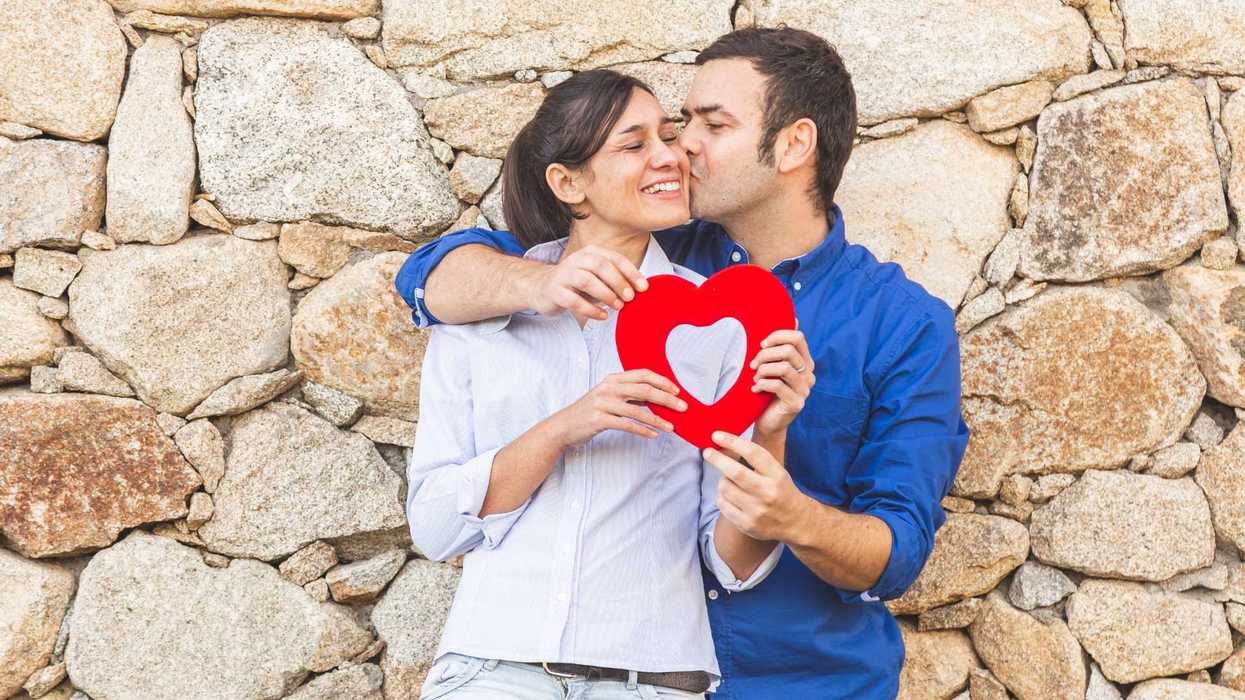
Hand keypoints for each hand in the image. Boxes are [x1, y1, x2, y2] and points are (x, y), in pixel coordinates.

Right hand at [527, 245, 647, 320]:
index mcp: (591, 252)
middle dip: (618, 282)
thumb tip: (640, 290)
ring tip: (617, 306)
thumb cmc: (576, 284)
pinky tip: (602, 316)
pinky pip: (573, 300)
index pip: (614, 258)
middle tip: (630, 297)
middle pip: (600, 266)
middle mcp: (576, 259)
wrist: (543, 288)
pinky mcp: (554, 291)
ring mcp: (563, 274)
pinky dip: (591, 309)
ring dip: (605, 294)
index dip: (631, 272)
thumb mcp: (597, 277)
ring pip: (586, 280)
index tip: (643, 287)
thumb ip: (615, 280)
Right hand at [549, 370, 686, 447]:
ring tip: (671, 427)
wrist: (564, 426)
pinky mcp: (599, 420)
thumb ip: (629, 394)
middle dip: (666, 399)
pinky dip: (642, 430)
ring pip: (637, 410)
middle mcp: (608, 388)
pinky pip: (626, 425)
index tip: (677, 391)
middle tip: (682, 407)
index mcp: (613, 379)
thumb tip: (656, 396)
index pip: (642, 375)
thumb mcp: (609, 396)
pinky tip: (653, 435)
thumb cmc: (589, 412)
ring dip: (657, 419)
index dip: (662, 381)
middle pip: (644, 390)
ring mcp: (603, 404)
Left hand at [703, 431, 807, 541]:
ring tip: (729, 480)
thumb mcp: (777, 472)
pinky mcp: (746, 525)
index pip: (753, 453)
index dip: (732, 442)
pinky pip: (722, 504)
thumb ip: (755, 460)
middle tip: (708, 452)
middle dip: (717, 459)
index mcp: (777, 475)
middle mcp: (768, 493)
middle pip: (735, 472)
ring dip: (722, 480)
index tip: (717, 435)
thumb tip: (724, 445)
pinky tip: (730, 496)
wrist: (796, 522)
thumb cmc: (781, 491)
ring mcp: (757, 511)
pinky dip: (722, 496)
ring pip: (725, 488)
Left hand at [749, 329, 814, 435]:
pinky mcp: (796, 403)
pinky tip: (755, 388)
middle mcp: (809, 374)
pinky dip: (762, 384)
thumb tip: (794, 317)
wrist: (768, 422)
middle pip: (788, 351)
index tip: (761, 344)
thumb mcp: (773, 366)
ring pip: (783, 368)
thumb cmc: (768, 391)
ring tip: (754, 377)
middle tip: (752, 365)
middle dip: (764, 355)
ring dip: (763, 370)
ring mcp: (805, 390)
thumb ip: (780, 346)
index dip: (777, 336)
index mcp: (805, 361)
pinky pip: (778, 386)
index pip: (798, 337)